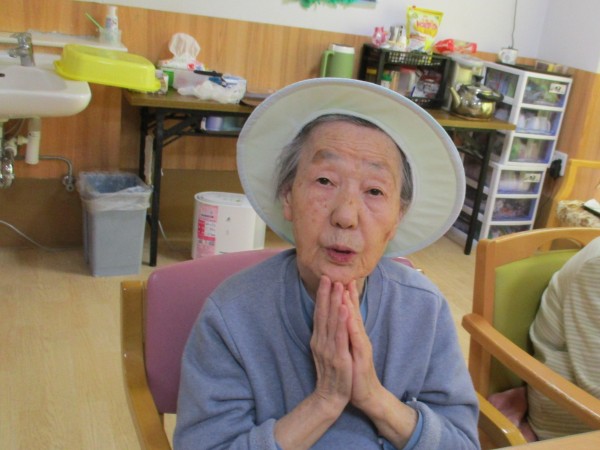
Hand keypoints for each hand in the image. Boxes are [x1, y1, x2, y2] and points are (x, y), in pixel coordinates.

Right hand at [310, 276, 352, 411]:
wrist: (331, 398)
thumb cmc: (332, 375)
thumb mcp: (326, 352)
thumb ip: (325, 336)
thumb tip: (325, 320)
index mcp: (318, 339)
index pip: (320, 314)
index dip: (322, 296)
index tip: (325, 279)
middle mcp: (321, 341)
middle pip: (323, 314)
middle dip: (326, 294)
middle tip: (328, 276)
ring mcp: (328, 349)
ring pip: (331, 321)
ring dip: (334, 302)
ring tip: (337, 286)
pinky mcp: (338, 357)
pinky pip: (340, 336)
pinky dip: (341, 321)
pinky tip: (343, 309)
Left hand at [342, 280, 383, 408]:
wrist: (365, 394)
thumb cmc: (354, 372)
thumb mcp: (348, 350)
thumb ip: (346, 334)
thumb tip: (340, 321)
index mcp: (353, 335)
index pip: (349, 312)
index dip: (345, 296)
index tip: (341, 279)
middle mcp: (357, 337)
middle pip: (352, 312)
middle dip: (347, 294)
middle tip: (344, 276)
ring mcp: (359, 345)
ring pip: (352, 320)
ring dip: (348, 303)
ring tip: (345, 288)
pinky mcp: (360, 355)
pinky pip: (353, 336)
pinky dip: (349, 323)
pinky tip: (347, 312)